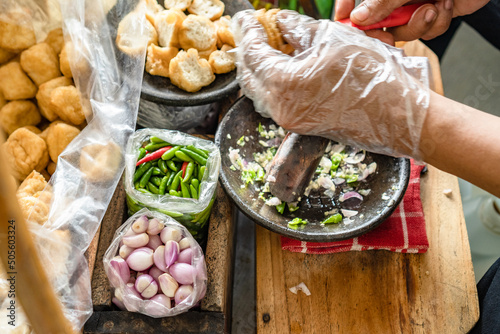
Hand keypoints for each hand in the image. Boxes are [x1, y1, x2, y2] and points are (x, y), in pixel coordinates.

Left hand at [233, 10, 429, 157]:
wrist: (398, 115)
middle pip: (249, 75)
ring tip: (264, 45)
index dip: (248, 31)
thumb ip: (298, 29)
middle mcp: (281, 107)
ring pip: (259, 91)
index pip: (253, 53)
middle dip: (248, 49)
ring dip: (258, 67)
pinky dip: (271, 81)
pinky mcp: (301, 125)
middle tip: (251, 29)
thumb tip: (282, 22)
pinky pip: (274, 101)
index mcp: (284, 84)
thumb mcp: (333, 39)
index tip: (246, 17)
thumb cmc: (372, 77)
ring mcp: (290, 120)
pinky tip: (279, 66)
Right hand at [334, 0, 489, 41]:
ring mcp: (414, 6)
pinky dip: (437, 22)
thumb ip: (382, 2)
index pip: (357, 0)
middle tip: (389, 35)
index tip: (343, 23)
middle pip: (378, 23)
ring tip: (432, 6)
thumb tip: (357, 19)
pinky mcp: (434, 15)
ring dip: (419, 24)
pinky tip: (445, 4)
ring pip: (404, 32)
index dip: (346, 11)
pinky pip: (427, 32)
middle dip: (388, 30)